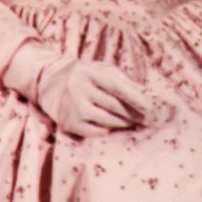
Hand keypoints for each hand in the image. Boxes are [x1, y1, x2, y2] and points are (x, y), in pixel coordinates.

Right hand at [35, 57, 152, 138]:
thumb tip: (146, 95)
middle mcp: (78, 89)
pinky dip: (109, 131)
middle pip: (114, 106)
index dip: (136, 98)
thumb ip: (122, 79)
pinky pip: (97, 132)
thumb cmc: (85, 76)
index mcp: (89, 72)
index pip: (117, 87)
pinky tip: (117, 128)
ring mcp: (73, 108)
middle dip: (134, 114)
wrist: (49, 83)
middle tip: (149, 120)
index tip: (151, 108)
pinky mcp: (69, 124)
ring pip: (107, 121)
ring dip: (124, 124)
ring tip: (135, 123)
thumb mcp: (101, 70)